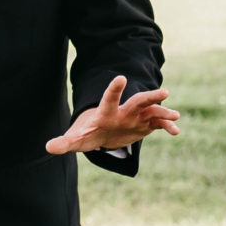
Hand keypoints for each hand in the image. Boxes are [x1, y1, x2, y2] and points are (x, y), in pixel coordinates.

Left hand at [46, 76, 178, 156]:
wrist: (100, 134)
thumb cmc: (86, 133)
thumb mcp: (76, 139)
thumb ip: (65, 142)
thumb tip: (48, 147)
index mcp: (106, 112)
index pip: (109, 99)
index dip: (114, 89)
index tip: (120, 78)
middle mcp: (123, 111)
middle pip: (137, 101)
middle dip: (150, 96)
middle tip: (164, 92)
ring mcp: (136, 117)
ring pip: (152, 111)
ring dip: (164, 112)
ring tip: (176, 117)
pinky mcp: (144, 126)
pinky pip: (158, 124)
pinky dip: (167, 126)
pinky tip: (176, 132)